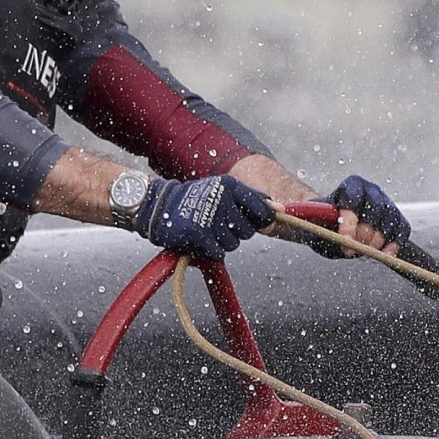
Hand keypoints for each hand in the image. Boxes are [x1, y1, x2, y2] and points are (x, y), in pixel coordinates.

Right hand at [134, 174, 273, 258]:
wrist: (158, 206)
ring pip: (233, 244)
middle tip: (219, 223)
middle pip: (248, 231)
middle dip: (236, 232)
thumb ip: (253, 199)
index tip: (253, 223)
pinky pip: (218, 252)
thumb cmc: (197, 200)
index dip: (262, 222)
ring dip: (222, 242)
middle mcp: (222, 200)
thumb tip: (281, 210)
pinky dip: (210, 250)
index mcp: (231, 186)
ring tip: (207, 230)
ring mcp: (209, 217)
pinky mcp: (197, 234)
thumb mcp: (224, 191)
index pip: (263, 210)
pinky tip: (199, 239)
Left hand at [313, 175, 409, 257]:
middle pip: (375, 210)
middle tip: (355, 251)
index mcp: (351, 186)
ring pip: (390, 220)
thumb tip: (303, 222)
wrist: (334, 226)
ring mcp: (387, 203)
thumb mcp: (311, 224)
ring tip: (365, 254)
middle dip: (365, 233)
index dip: (350, 220)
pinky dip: (395, 243)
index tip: (345, 240)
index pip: (353, 199)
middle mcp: (372, 190)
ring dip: (379, 240)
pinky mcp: (396, 218)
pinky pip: (402, 229)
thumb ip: (309, 224)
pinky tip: (386, 255)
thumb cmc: (321, 224)